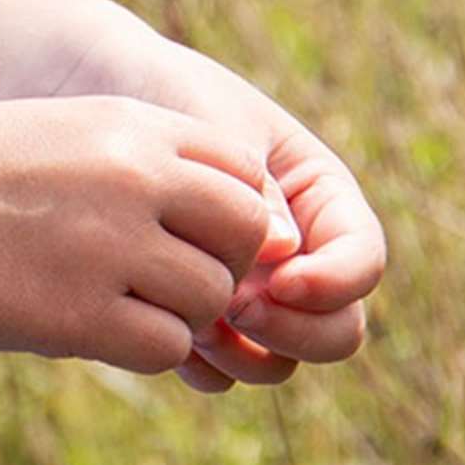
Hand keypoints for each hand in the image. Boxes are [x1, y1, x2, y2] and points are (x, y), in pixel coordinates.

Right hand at [0, 95, 276, 379]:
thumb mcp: (61, 132)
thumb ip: (139, 159)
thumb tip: (218, 212)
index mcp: (130, 123)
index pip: (244, 171)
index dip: (228, 211)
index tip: (187, 232)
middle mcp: (134, 177)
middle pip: (247, 233)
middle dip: (221, 264)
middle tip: (167, 278)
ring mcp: (110, 247)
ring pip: (212, 298)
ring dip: (178, 312)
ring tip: (116, 303)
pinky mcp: (80, 317)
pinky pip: (166, 347)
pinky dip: (143, 348)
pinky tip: (92, 329)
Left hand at [142, 52, 387, 395]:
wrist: (101, 96)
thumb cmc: (169, 94)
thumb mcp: (214, 121)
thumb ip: (251, 185)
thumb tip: (284, 252)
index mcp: (321, 198)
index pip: (363, 260)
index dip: (336, 283)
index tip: (282, 282)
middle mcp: (299, 254)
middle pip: (339, 328)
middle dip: (296, 330)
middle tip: (236, 307)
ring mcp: (255, 292)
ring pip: (284, 359)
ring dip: (250, 356)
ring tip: (196, 322)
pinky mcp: (205, 316)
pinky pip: (225, 370)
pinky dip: (207, 367)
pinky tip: (171, 337)